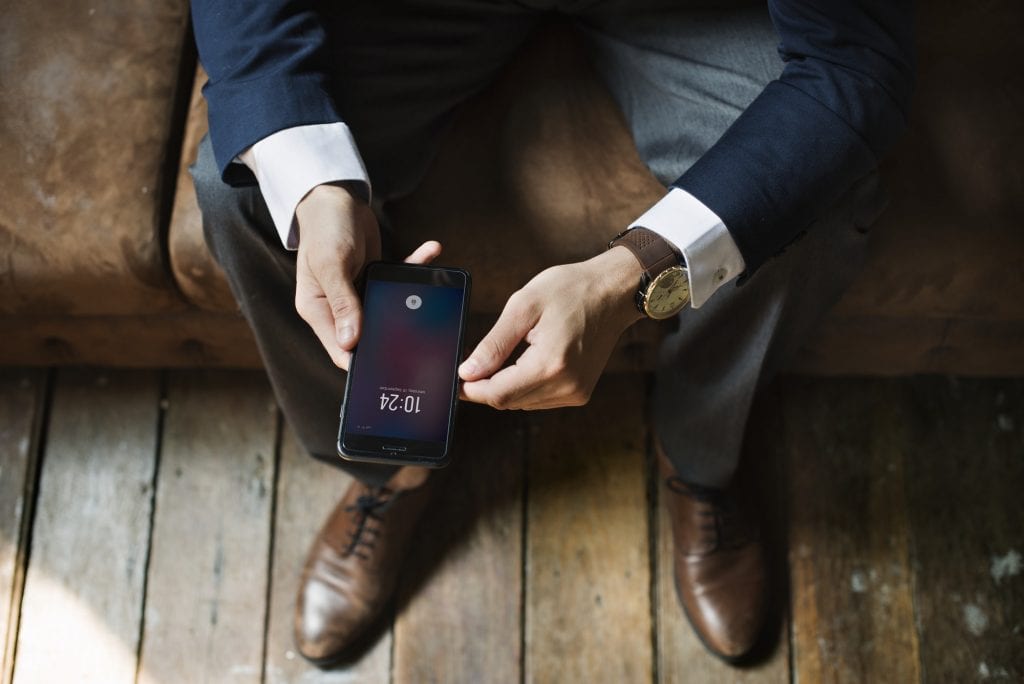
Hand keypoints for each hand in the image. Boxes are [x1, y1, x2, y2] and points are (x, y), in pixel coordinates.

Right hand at [294, 184, 440, 368]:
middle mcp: (337, 308)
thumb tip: (351, 343)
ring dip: (411, 299)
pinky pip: (398, 282)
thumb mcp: (332, 264)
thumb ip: (342, 302)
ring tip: (436, 288)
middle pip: (368, 336)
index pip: (341, 351)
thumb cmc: (324, 228)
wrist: (333, 197)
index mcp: (318, 310)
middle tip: (428, 338)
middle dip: (396, 337)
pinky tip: (432, 251)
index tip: (392, 369)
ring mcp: (357, 295)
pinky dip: (415, 268)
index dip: (364, 363)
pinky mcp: (374, 279)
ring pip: (388, 310)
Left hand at [459, 246, 643, 409]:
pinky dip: (525, 384)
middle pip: (508, 401)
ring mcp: (576, 392)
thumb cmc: (571, 289)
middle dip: (487, 385)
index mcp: (551, 364)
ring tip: (508, 353)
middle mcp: (566, 386)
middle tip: (476, 360)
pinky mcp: (580, 393)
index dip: (471, 388)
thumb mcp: (524, 306)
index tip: (458, 375)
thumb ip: (494, 344)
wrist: (614, 291)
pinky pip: (539, 398)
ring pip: (522, 402)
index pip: (498, 394)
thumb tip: (467, 371)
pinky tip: (527, 359)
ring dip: (506, 385)